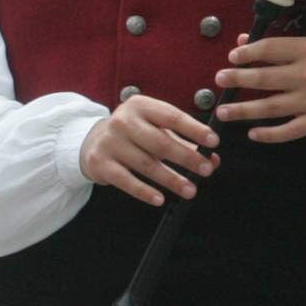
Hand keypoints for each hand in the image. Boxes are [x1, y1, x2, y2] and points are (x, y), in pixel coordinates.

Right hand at [78, 94, 220, 205]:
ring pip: (146, 164)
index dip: (195, 129)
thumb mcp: (156, 128)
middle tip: (206, 170)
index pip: (172, 116)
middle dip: (187, 158)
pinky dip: (144, 192)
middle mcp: (123, 121)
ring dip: (171, 179)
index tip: (214, 141)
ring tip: (189, 190)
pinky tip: (159, 199)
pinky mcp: (100, 163)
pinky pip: (126, 181)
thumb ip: (183, 141)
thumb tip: (212, 158)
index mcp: (141, 105)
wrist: (92, 141)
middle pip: (161, 142)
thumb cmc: (134, 133)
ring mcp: (110, 142)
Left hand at [213, 33, 305, 142]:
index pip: (272, 49)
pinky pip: (288, 131)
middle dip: (239, 79)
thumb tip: (244, 43)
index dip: (249, 52)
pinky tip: (252, 133)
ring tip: (223, 111)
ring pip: (271, 107)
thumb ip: (280, 47)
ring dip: (244, 110)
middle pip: (266, 79)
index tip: (232, 56)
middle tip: (219, 80)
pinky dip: (269, 134)